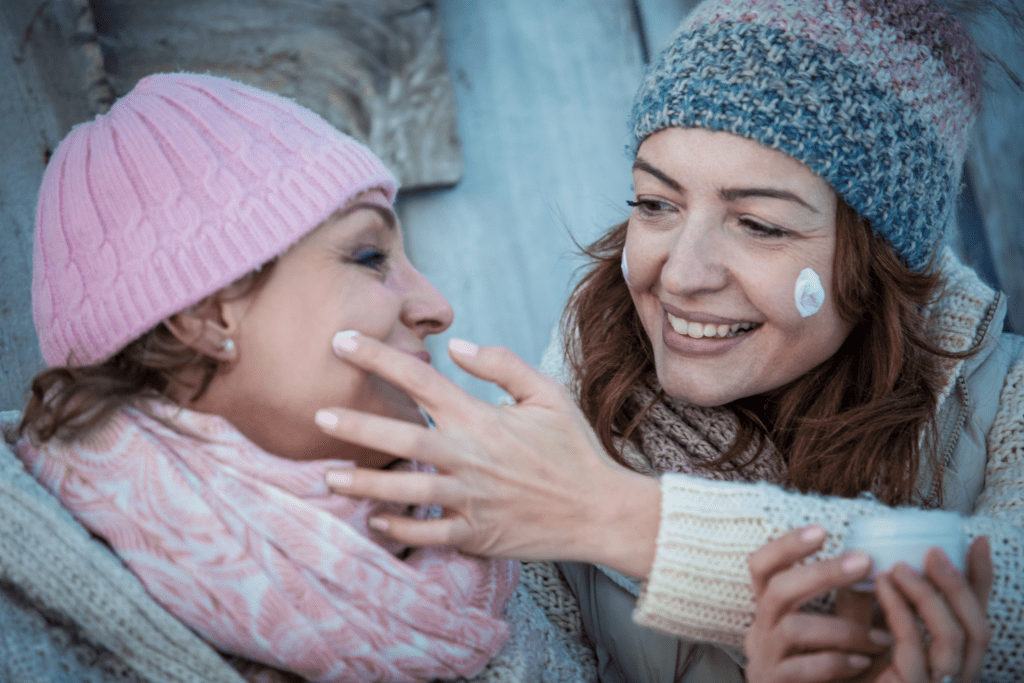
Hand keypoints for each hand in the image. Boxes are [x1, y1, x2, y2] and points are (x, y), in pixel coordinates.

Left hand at [316, 331, 661, 577]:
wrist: (600, 511)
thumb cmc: (574, 450)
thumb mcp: (547, 394)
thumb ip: (501, 364)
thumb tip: (456, 344)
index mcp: (482, 418)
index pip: (420, 379)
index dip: (377, 356)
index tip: (342, 342)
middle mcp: (469, 457)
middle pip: (400, 436)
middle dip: (356, 424)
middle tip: (318, 415)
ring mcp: (470, 499)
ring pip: (404, 491)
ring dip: (363, 482)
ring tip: (328, 475)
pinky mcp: (475, 534)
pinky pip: (426, 533)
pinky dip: (397, 527)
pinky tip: (373, 519)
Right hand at [745, 526, 892, 682]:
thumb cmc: (821, 671)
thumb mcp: (833, 632)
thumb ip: (849, 604)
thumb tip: (877, 566)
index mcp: (770, 609)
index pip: (761, 566)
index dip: (785, 545)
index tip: (821, 531)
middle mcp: (760, 628)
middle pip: (777, 589)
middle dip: (821, 572)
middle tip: (863, 561)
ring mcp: (763, 658)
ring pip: (793, 628)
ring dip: (843, 629)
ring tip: (881, 637)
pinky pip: (801, 668)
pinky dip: (835, 662)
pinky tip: (862, 662)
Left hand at [869, 536, 992, 682]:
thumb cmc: (845, 672)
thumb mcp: (862, 629)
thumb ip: (871, 601)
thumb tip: (868, 554)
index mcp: (950, 660)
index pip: (978, 617)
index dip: (981, 580)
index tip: (977, 540)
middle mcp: (954, 677)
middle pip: (977, 627)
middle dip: (959, 585)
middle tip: (933, 550)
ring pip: (953, 637)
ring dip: (928, 595)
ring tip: (899, 566)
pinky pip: (914, 646)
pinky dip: (899, 610)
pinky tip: (882, 584)